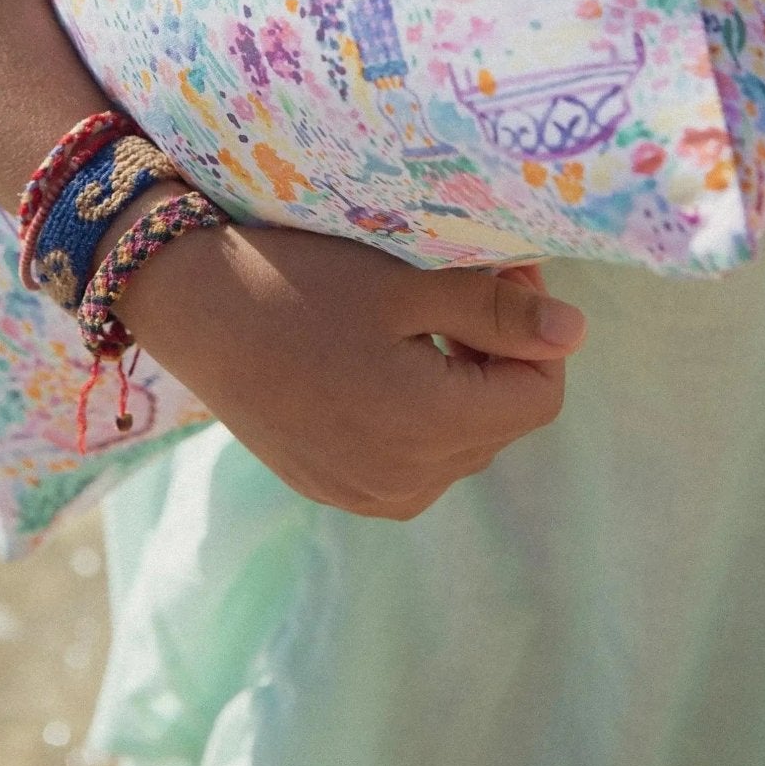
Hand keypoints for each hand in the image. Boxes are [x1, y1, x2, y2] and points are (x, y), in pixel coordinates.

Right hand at [106, 207, 585, 519]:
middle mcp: (404, 481)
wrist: (189, 302)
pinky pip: (409, 464)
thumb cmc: (299, 275)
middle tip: (456, 287)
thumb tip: (576, 333)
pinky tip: (372, 361)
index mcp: (430, 427)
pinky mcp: (329, 486)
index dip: (533, 330)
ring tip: (411, 324)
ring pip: (457, 446)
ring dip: (456, 388)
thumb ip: (495, 309)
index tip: (501, 272)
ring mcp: (362, 492)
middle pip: (500, 423)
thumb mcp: (404, 280)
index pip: (539, 395)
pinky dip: (413, 417)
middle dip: (495, 357)